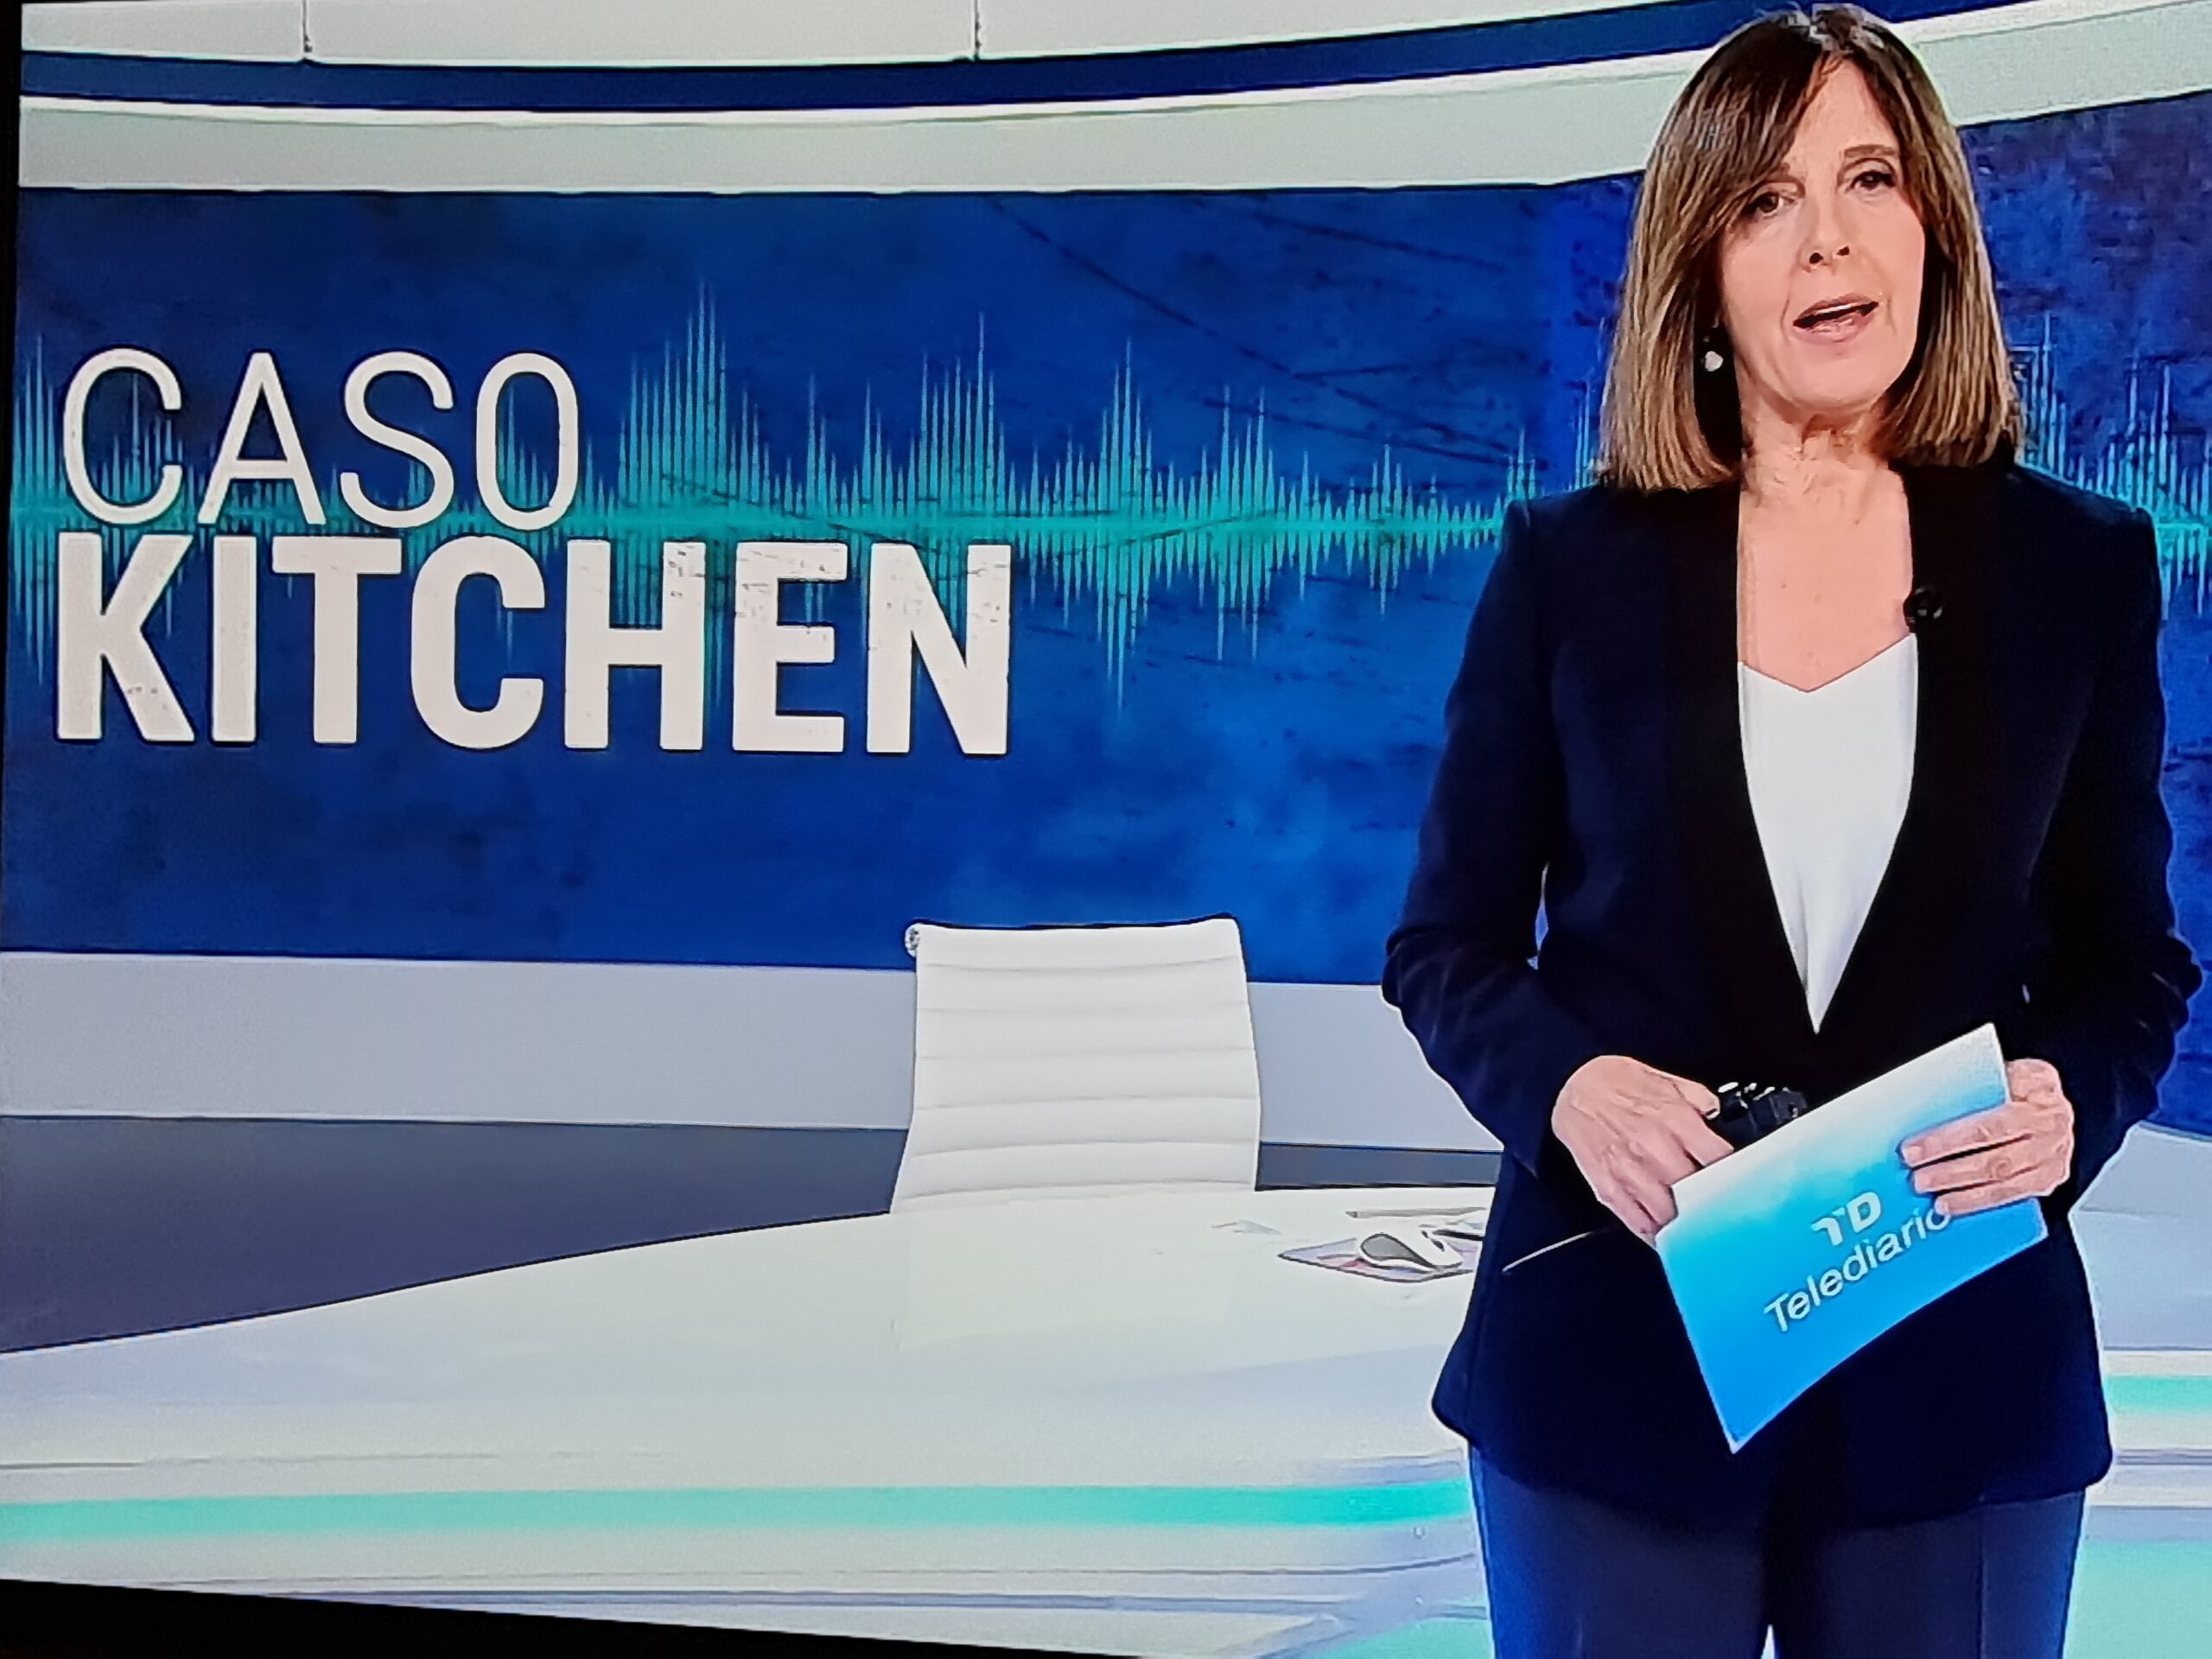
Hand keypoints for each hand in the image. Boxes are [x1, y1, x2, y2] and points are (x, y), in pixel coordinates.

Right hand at [1551, 1055, 1733, 1242]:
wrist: (1570, 1087)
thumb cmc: (1616, 1083)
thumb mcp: (1667, 1080)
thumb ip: (1700, 1100)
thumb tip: (1720, 1117)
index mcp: (1675, 1119)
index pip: (1719, 1159)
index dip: (1736, 1174)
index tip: (1742, 1182)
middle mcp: (1654, 1149)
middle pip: (1697, 1192)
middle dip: (1713, 1202)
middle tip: (1724, 1208)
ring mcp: (1630, 1172)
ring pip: (1669, 1215)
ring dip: (1687, 1224)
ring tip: (1700, 1227)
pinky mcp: (1610, 1189)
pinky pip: (1638, 1223)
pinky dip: (1657, 1235)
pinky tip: (1669, 1234)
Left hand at [1900, 1057, 2074, 1217]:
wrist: (2050, 1098)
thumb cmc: (2015, 1083)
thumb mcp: (1997, 1071)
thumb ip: (1966, 1088)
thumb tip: (1917, 1109)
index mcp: (2035, 1087)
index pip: (1985, 1120)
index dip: (1947, 1139)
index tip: (1913, 1148)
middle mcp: (2049, 1122)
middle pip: (1995, 1156)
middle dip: (1951, 1171)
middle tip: (1918, 1178)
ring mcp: (2053, 1152)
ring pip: (2004, 1180)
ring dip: (1966, 1194)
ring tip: (1936, 1200)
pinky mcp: (2051, 1176)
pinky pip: (2015, 1195)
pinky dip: (1983, 1203)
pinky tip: (1958, 1206)